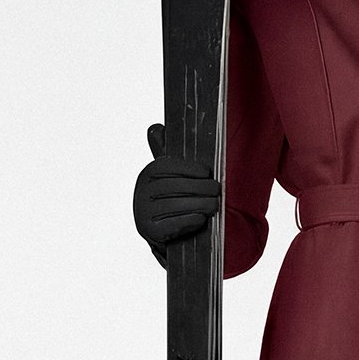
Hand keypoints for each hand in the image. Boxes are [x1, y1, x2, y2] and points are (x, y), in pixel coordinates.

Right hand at [132, 122, 221, 260]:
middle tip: (217, 190)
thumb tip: (156, 128)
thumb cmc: (171, 199)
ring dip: (198, 205)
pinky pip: (170, 225)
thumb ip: (166, 154)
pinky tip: (200, 219)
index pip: (165, 167)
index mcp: (147, 174)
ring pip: (173, 206)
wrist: (163, 232)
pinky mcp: (149, 231)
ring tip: (214, 205)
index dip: (187, 168)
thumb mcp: (169, 176)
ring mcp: (143, 213)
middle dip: (198, 188)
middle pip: (171, 187)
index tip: (206, 172)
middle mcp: (141, 192)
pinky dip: (187, 221)